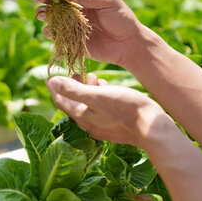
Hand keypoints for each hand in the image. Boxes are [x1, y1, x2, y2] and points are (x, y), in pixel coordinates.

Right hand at [36, 0, 144, 66]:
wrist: (128, 44)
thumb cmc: (122, 18)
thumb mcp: (108, 1)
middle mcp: (73, 7)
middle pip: (52, 0)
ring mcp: (70, 23)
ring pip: (49, 16)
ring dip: (43, 13)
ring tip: (45, 14)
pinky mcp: (69, 39)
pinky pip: (53, 34)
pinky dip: (49, 32)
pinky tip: (53, 31)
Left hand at [46, 73, 168, 147]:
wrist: (151, 127)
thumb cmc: (125, 108)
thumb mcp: (97, 95)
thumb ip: (73, 90)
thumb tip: (52, 82)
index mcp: (82, 116)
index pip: (61, 101)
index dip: (54, 88)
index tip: (49, 76)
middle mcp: (90, 124)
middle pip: (74, 104)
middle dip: (72, 87)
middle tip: (74, 73)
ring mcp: (103, 127)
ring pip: (88, 106)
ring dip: (87, 90)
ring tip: (92, 76)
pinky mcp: (116, 126)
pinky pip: (101, 109)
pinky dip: (99, 96)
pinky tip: (106, 87)